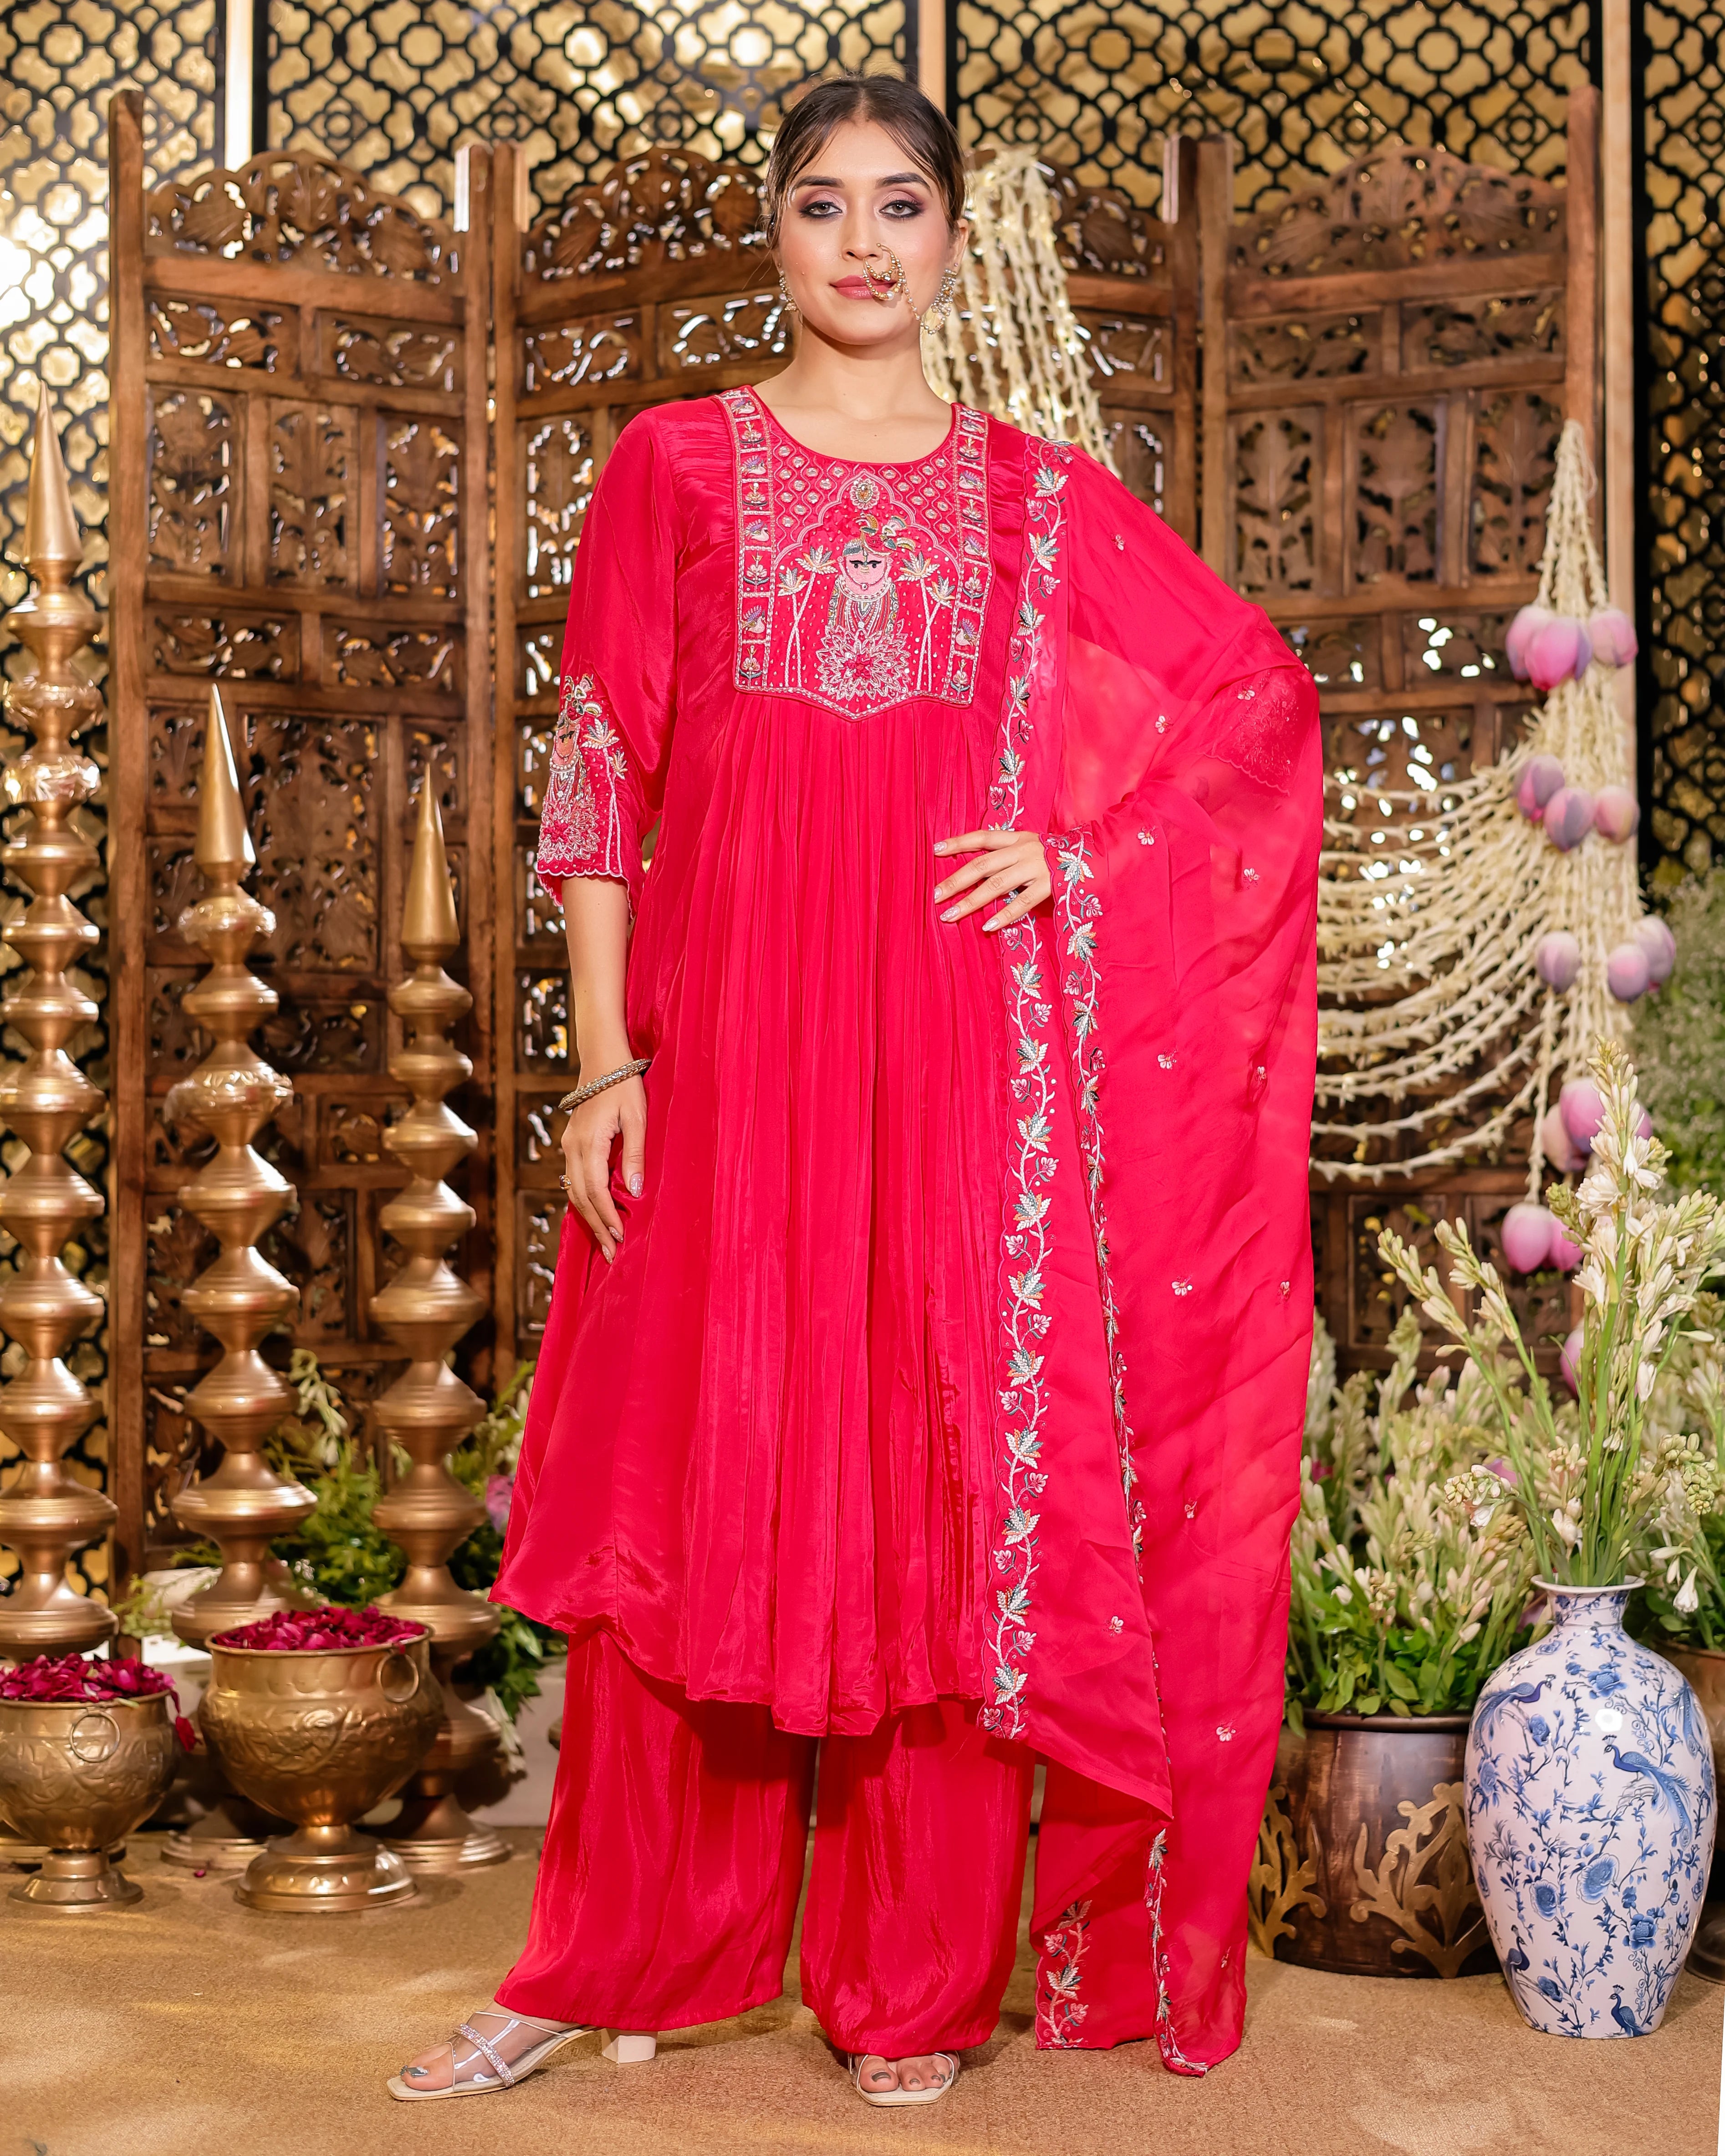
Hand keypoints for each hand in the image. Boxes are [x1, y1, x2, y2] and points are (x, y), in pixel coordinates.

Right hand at [561, 1074, 645, 1262]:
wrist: (603, 1061)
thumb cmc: (625, 1086)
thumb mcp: (637, 1118)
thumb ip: (634, 1155)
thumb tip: (633, 1192)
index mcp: (589, 1143)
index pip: (595, 1191)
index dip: (606, 1217)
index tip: (620, 1238)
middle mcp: (573, 1148)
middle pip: (580, 1197)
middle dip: (596, 1227)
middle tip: (611, 1253)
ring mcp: (569, 1146)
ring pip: (573, 1191)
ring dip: (588, 1217)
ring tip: (604, 1240)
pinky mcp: (572, 1144)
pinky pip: (573, 1180)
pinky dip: (583, 1201)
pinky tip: (594, 1214)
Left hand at [932, 827, 1051, 932]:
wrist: (1100, 854)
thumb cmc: (1061, 856)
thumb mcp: (1034, 848)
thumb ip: (1010, 857)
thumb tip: (980, 874)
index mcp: (1019, 838)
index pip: (982, 838)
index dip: (959, 843)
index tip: (936, 850)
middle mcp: (1024, 850)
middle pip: (982, 864)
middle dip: (956, 880)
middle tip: (935, 896)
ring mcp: (1037, 867)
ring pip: (996, 885)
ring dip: (971, 901)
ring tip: (951, 915)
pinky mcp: (1050, 886)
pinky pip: (1022, 903)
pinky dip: (1004, 915)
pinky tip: (988, 926)